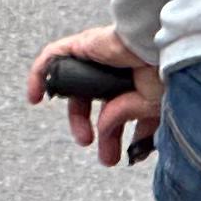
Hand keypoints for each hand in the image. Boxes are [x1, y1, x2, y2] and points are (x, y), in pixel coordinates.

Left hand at [29, 27, 163, 167]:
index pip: (130, 107)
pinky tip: (34, 98)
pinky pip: (54, 57)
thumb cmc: (166, 68)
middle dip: (107, 133)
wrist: (163, 46)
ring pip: (81, 86)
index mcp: (142, 79)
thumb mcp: (149, 105)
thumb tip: (105, 127)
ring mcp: (102, 56)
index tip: (133, 153)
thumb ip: (124, 115)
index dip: (130, 132)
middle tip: (109, 157)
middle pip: (104, 101)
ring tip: (85, 140)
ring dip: (80, 117)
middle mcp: (122, 67)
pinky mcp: (85, 43)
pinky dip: (41, 76)